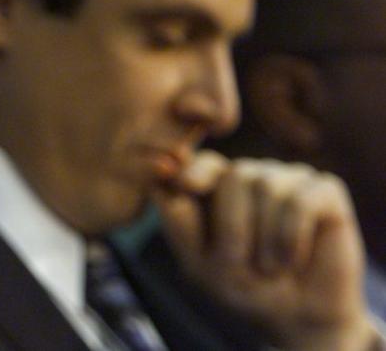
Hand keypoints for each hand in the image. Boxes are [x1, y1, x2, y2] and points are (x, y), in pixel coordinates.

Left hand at [154, 151, 378, 350]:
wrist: (300, 318)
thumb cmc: (245, 287)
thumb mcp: (202, 265)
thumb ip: (179, 225)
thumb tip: (157, 182)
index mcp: (217, 186)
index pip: (203, 164)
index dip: (195, 171)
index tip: (185, 184)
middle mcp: (252, 175)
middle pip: (237, 175)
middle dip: (234, 226)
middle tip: (241, 262)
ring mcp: (289, 178)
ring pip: (269, 186)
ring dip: (266, 239)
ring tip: (271, 267)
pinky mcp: (325, 191)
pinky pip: (302, 200)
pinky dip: (292, 236)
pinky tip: (294, 258)